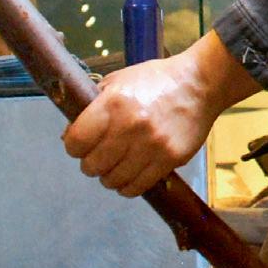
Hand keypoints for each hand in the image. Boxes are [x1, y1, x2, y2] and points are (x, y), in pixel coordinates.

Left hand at [60, 31, 260, 198]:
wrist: (199, 83)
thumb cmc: (156, 80)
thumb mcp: (119, 80)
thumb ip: (93, 106)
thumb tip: (68, 136)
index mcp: (113, 103)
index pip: (76, 141)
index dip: (73, 146)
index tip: (79, 145)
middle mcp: (130, 126)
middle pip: (92, 166)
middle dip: (91, 163)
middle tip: (100, 155)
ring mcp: (152, 146)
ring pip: (113, 181)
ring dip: (110, 176)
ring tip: (117, 165)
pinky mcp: (170, 159)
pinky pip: (138, 187)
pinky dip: (129, 185)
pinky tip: (131, 173)